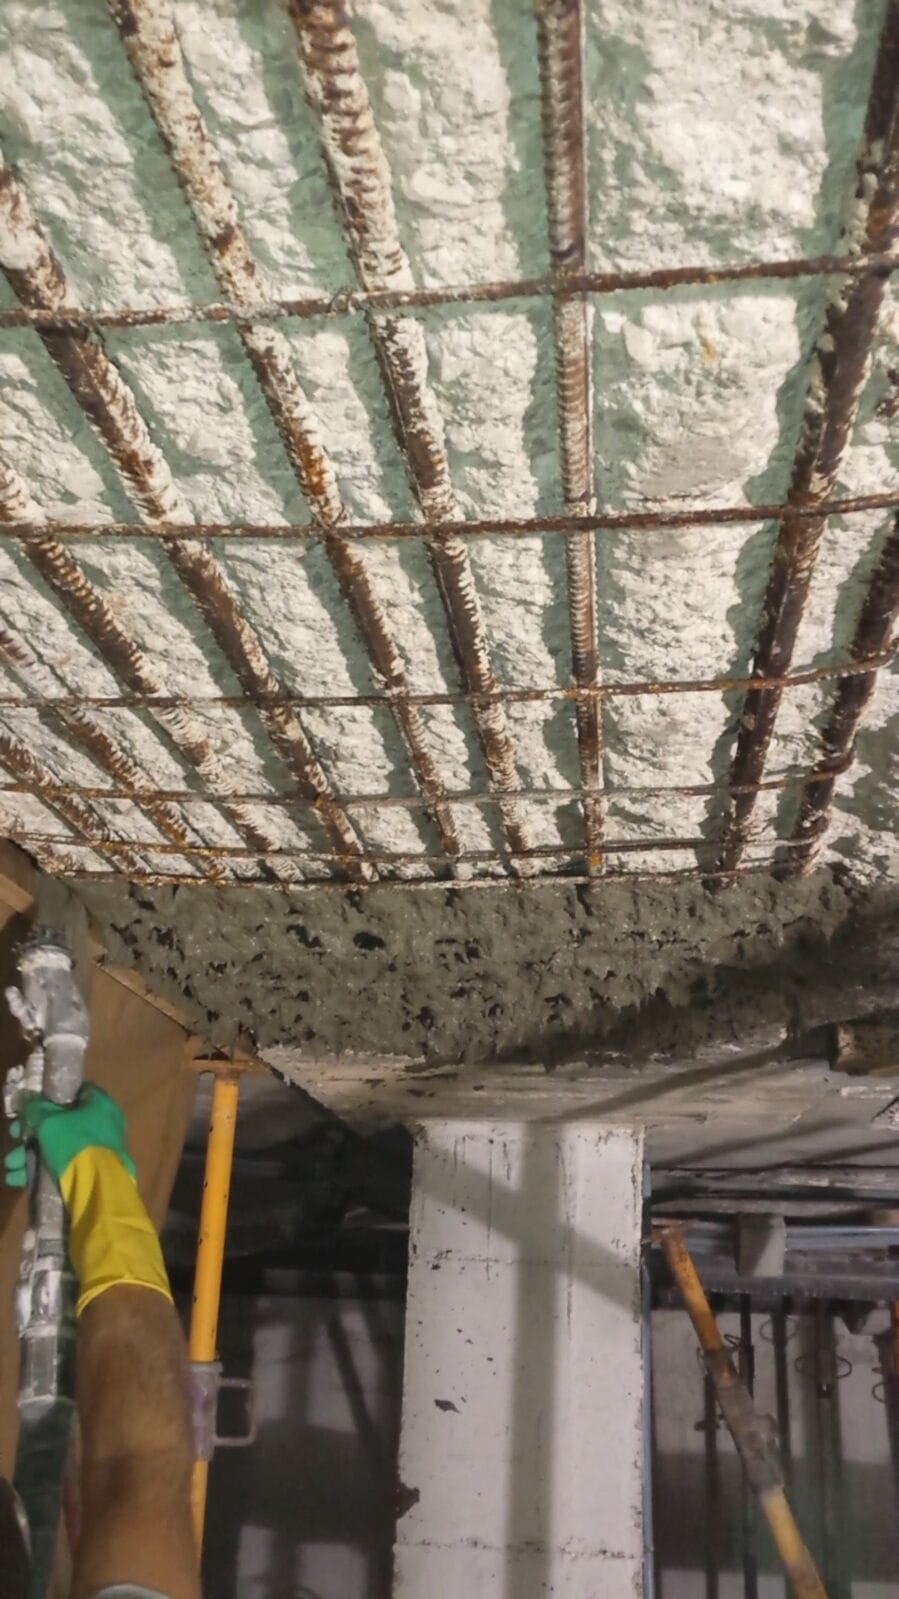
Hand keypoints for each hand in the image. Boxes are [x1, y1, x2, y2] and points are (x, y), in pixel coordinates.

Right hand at [4, 1083, 135, 1189]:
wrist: (96, 1187)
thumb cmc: (74, 1143)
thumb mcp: (48, 1122)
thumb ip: (34, 1108)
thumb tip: (25, 1099)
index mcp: (100, 1105)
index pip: (75, 1092)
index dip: (51, 1096)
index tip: (31, 1105)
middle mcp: (102, 1124)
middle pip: (61, 1122)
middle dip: (32, 1132)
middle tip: (13, 1137)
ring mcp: (98, 1150)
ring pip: (58, 1146)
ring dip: (30, 1154)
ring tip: (10, 1166)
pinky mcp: (91, 1173)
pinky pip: (62, 1165)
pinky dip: (41, 1169)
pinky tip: (17, 1179)